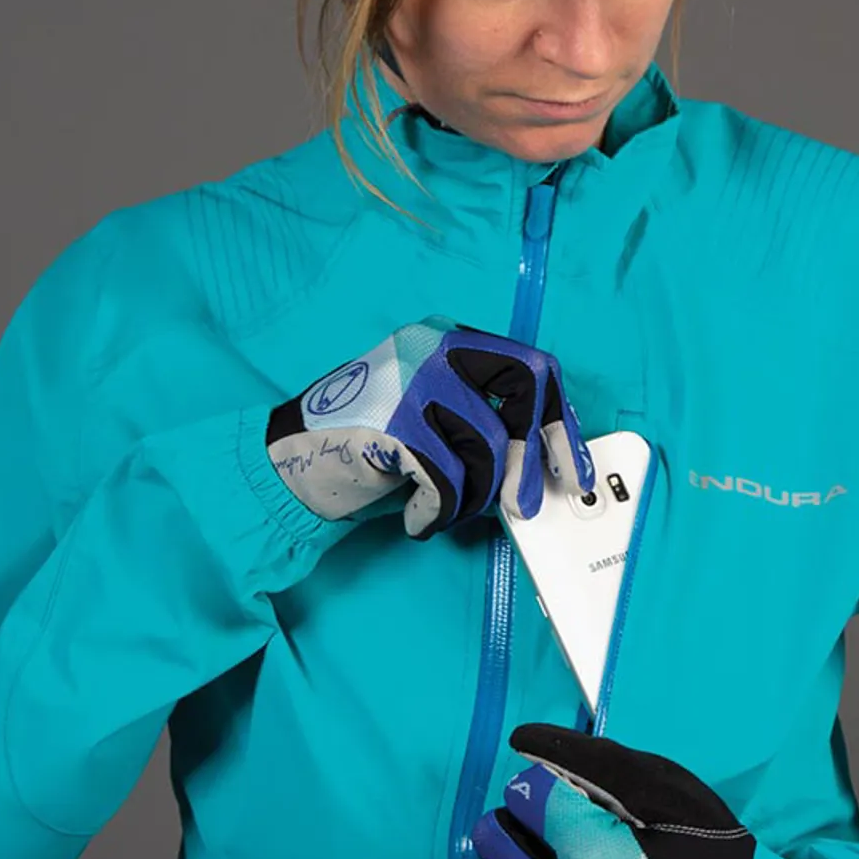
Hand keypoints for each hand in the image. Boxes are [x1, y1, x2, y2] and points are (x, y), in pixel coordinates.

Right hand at [266, 317, 595, 537]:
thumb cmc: (369, 449)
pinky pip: (447, 480)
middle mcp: (434, 347)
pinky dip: (437, 513)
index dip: (561, 421)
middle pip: (524, 392)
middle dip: (534, 456)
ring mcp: (411, 380)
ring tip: (443, 511)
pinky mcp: (392, 422)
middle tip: (524, 504)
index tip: (571, 467)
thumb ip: (486, 419)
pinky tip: (417, 520)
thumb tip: (548, 454)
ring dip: (473, 498)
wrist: (287, 462)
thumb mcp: (435, 418)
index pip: (533, 368)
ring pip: (487, 448)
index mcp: (449, 338)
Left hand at [459, 724, 755, 858]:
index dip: (546, 786)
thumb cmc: (708, 858)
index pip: (523, 793)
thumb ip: (593, 761)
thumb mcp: (665, 790)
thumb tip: (525, 742)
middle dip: (516, 822)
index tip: (569, 799)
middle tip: (550, 831)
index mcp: (587, 848)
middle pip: (491, 838)